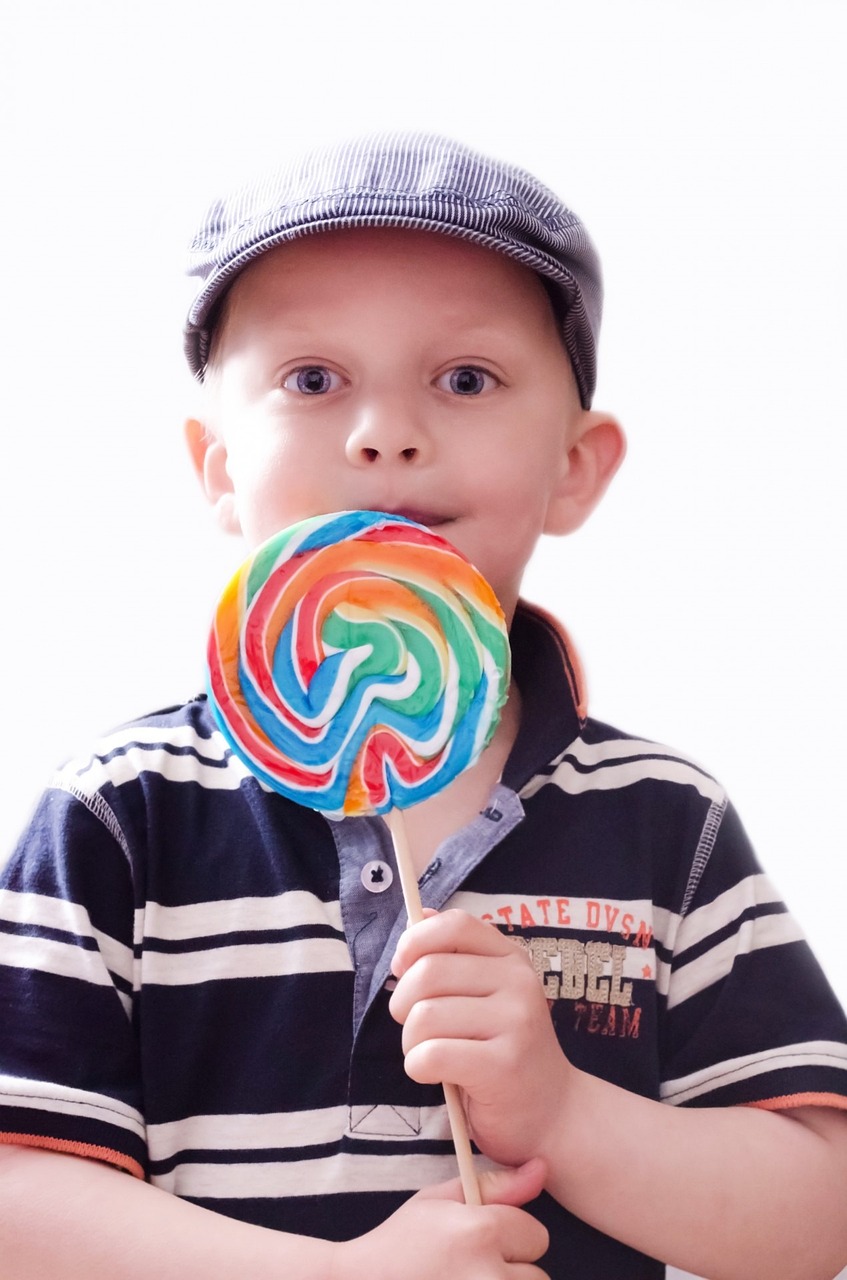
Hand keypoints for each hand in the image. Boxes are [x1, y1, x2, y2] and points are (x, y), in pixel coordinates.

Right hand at [336, 1160, 549, 1278]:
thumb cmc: (400, 1245)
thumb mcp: (438, 1201)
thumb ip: (494, 1186)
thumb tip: (541, 1169)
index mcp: (480, 1233)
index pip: (536, 1235)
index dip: (509, 1236)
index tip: (480, 1242)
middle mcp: (488, 1276)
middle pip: (537, 1275)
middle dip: (509, 1270)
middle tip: (469, 1269)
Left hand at [389, 910, 572, 1168]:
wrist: (553, 1113)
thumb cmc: (504, 1051)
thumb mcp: (487, 995)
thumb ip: (456, 957)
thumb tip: (420, 914)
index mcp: (511, 959)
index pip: (455, 925)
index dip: (416, 941)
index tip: (402, 968)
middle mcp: (518, 984)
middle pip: (427, 972)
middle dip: (403, 1004)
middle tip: (416, 1027)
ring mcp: (515, 1023)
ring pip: (423, 1016)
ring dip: (410, 1042)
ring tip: (430, 1054)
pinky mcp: (502, 1066)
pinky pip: (430, 1055)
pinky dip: (418, 1067)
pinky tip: (437, 1075)